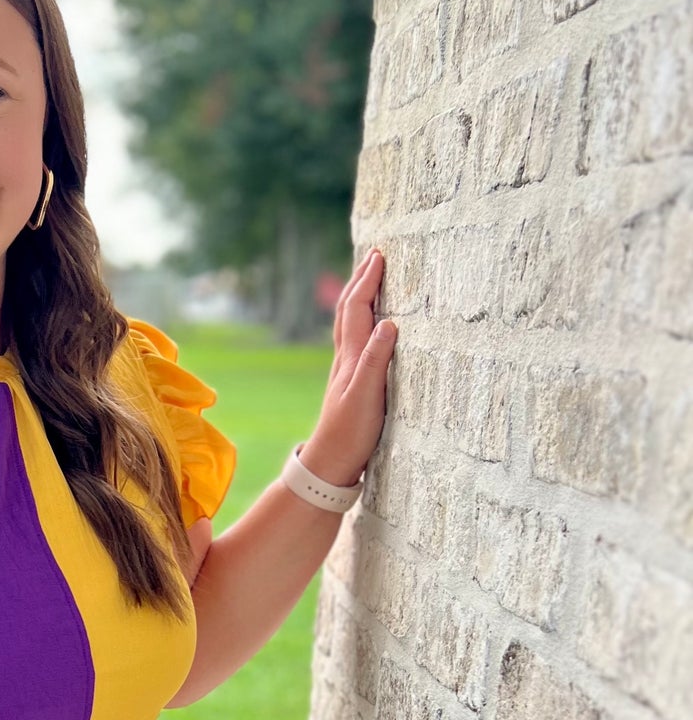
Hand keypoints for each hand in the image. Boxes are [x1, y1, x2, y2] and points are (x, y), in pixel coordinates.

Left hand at [301, 248, 397, 488]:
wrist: (330, 464)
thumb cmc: (350, 433)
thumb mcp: (367, 396)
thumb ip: (377, 360)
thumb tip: (389, 322)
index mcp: (351, 357)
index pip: (358, 309)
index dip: (368, 281)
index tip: (379, 255)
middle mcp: (345, 359)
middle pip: (349, 312)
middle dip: (361, 282)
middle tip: (374, 257)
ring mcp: (346, 371)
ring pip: (350, 325)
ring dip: (359, 299)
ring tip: (368, 281)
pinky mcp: (350, 384)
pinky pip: (355, 342)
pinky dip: (361, 324)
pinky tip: (368, 330)